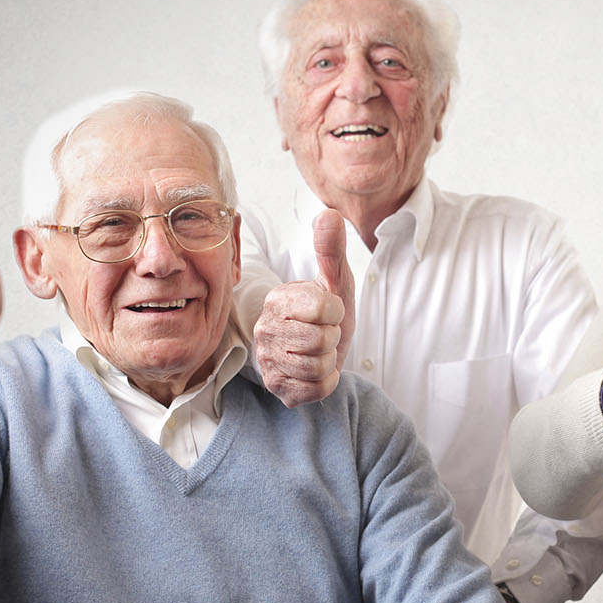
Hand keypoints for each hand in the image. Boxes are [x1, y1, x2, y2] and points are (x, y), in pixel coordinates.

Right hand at [254, 209, 355, 406]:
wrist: (323, 350)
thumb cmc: (328, 314)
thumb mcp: (335, 281)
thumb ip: (331, 250)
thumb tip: (329, 213)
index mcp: (278, 298)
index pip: (325, 309)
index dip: (337, 312)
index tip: (329, 311)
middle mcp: (265, 328)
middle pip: (321, 340)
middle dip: (333, 338)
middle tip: (324, 334)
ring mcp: (267, 360)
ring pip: (319, 366)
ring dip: (330, 360)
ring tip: (320, 351)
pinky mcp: (277, 387)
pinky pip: (315, 389)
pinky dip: (326, 382)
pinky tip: (315, 371)